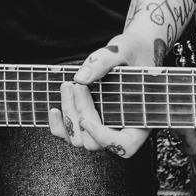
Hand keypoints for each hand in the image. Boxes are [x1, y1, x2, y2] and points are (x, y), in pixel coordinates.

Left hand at [50, 28, 158, 157]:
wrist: (132, 49)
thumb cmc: (134, 50)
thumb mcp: (123, 51)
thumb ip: (103, 62)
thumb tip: (80, 78)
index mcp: (141, 119)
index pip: (125, 146)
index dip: (104, 138)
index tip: (86, 119)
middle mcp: (122, 129)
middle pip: (95, 143)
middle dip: (82, 115)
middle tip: (77, 87)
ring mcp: (103, 128)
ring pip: (79, 140)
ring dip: (69, 116)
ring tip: (67, 87)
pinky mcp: (88, 122)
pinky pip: (70, 134)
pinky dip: (59, 126)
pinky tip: (54, 109)